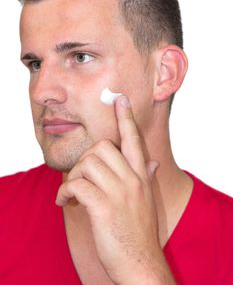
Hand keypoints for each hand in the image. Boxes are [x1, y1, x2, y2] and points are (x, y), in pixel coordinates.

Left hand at [56, 95, 175, 284]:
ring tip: (71, 193)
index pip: (134, 139)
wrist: (140, 263)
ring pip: (87, 163)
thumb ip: (147, 178)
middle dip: (85, 159)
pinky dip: (65, 192)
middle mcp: (132, 179)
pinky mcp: (103, 206)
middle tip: (80, 177)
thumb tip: (152, 163)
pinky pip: (76, 185)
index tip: (120, 99)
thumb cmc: (138, 231)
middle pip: (103, 147)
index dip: (126, 118)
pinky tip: (65, 203)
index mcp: (141, 176)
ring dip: (73, 177)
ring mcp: (119, 192)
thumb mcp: (146, 201)